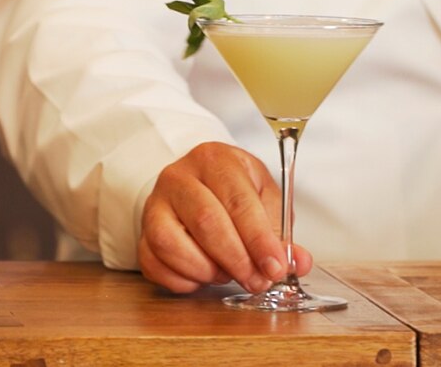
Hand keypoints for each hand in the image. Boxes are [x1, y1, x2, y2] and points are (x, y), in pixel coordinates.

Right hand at [139, 142, 313, 293]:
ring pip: (171, 243)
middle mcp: (179, 177)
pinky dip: (182, 279)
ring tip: (227, 274)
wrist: (195, 182)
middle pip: (206, 222)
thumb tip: (297, 262)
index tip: (274, 267)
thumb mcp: (263, 199)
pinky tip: (202, 277)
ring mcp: (155, 204)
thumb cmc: (233, 190)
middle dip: (237, 260)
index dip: (259, 239)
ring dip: (206, 269)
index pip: (238, 201)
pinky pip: (152, 262)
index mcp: (215, 160)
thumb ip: (280, 233)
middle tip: (256, 281)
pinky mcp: (142, 232)